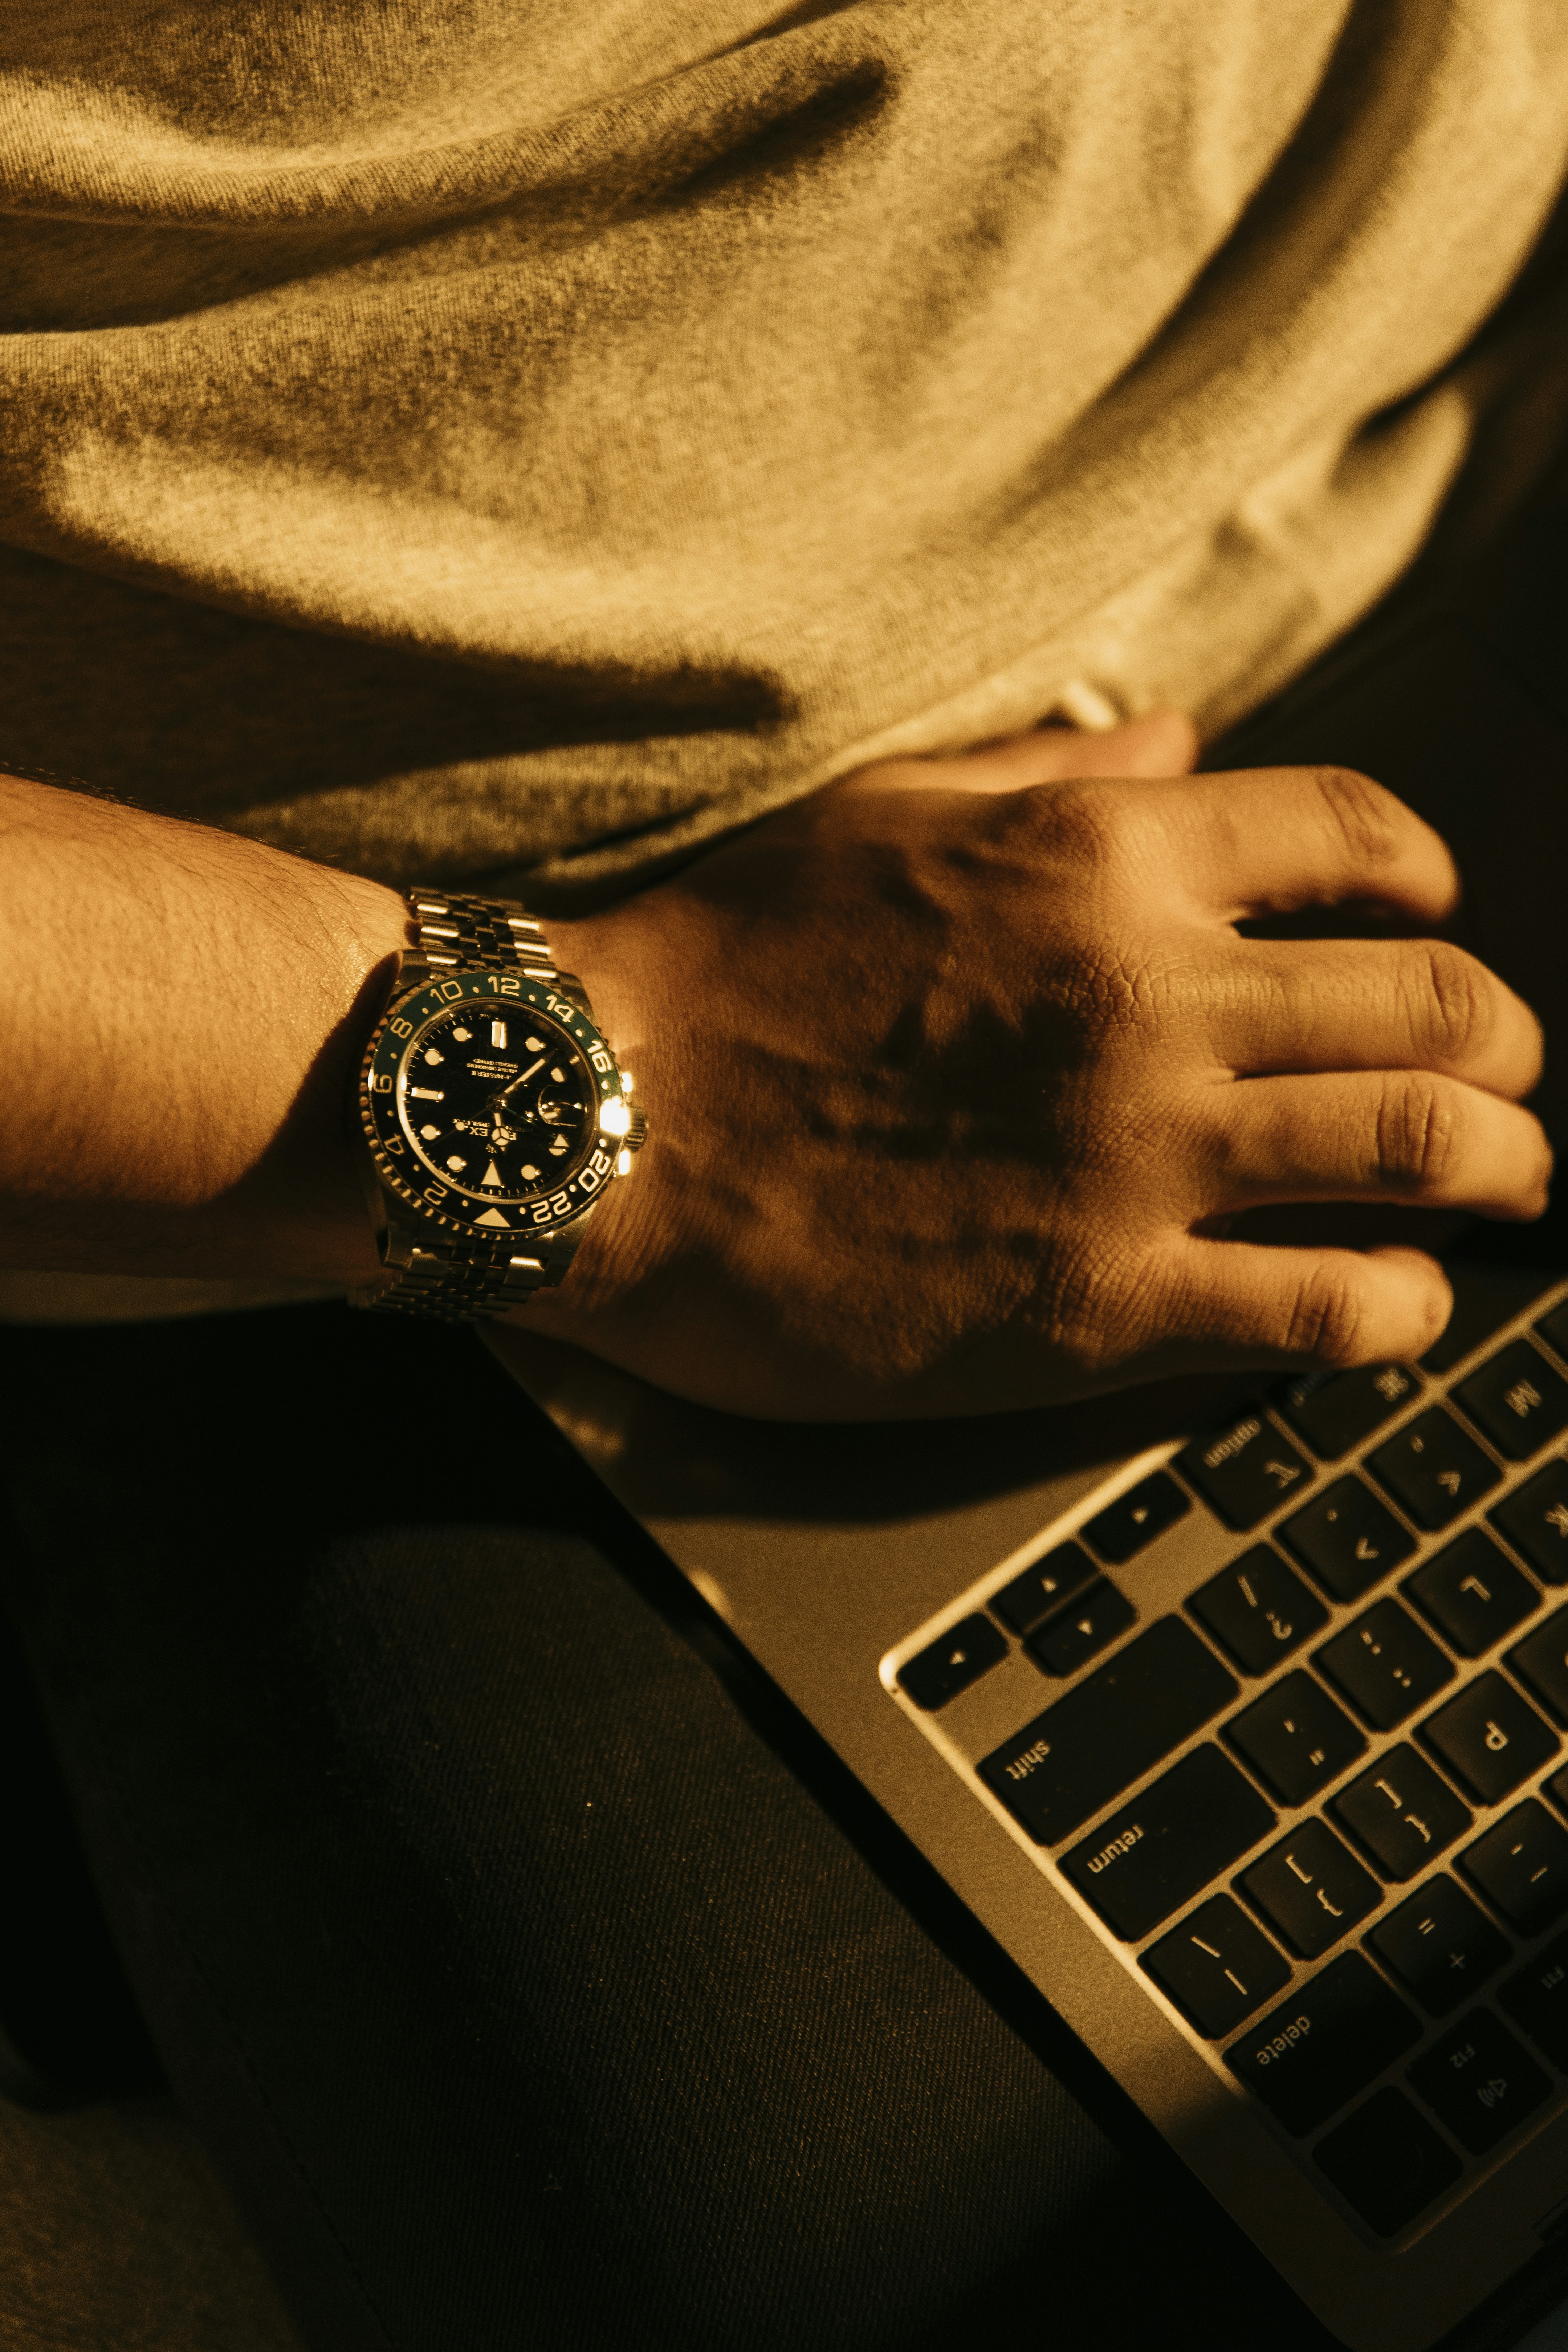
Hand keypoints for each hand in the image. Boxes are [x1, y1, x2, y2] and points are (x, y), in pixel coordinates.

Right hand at [526, 731, 1548, 1418]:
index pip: (1358, 837)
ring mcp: (1136, 1157)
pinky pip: (1333, 1310)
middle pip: (1439, 1005)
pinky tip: (1394, 1302)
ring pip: (1427, 1150)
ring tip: (1501, 1185)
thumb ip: (1053, 770)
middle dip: (1504, 1046)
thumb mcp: (884, 810)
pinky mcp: (1099, 1306)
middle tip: (1500, 1079)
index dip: (1428, 878)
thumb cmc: (723, 963)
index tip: (1432, 916)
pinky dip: (1403, 1308)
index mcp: (1102, 859)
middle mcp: (1150, 997)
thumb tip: (1184, 741)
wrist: (596, 1120)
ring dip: (1500, 1168)